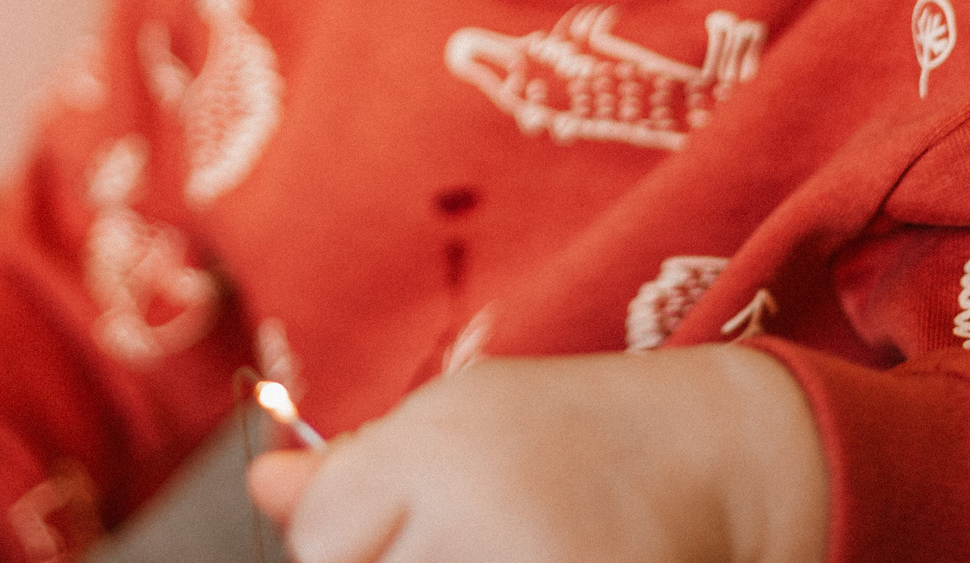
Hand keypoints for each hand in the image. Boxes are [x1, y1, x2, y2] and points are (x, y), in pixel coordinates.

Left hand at [246, 347, 824, 562]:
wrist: (708, 450)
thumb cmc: (562, 435)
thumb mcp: (454, 420)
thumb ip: (355, 467)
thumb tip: (262, 486)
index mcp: (437, 444)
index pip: (321, 536)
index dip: (345, 539)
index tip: (395, 522)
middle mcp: (479, 510)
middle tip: (453, 540)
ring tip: (494, 549)